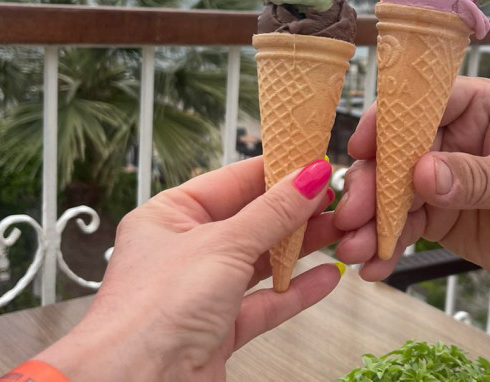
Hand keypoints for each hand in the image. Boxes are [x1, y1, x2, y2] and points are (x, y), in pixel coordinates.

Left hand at [35, 157, 342, 381]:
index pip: (232, 181)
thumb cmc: (152, 313)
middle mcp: (185, 250)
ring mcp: (203, 290)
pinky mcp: (219, 327)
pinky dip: (296, 290)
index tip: (313, 161)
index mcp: (169, 216)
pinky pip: (265, 302)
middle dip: (294, 210)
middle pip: (251, 220)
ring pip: (260, 260)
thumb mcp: (223, 246)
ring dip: (300, 248)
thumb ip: (272, 213)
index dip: (275, 170)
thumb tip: (309, 177)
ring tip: (337, 231)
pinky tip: (325, 277)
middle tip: (334, 197)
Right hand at [334, 77, 489, 285]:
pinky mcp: (435, 214)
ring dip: (369, 221)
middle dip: (371, 186)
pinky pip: (402, 226)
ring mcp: (440, 178)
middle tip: (351, 219)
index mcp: (478, 108)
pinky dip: (386, 245)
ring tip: (354, 251)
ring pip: (391, 193)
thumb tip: (422, 173)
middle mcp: (451, 137)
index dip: (388, 122)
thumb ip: (478, 177)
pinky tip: (375, 266)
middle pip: (395, 152)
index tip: (362, 150)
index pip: (423, 102)